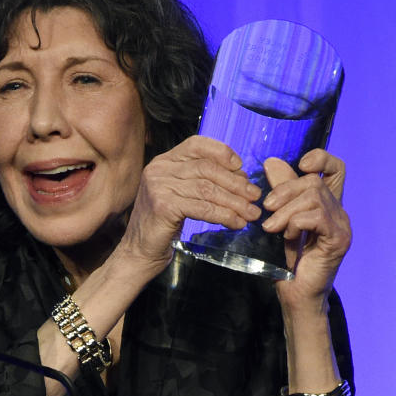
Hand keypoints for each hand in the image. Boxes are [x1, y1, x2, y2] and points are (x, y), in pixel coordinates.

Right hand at [117, 136, 261, 274]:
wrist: (139, 251)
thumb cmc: (163, 224)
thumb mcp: (180, 194)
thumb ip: (201, 180)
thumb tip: (240, 176)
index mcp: (164, 161)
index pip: (197, 145)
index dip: (222, 152)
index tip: (240, 166)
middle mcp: (159, 169)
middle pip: (207, 168)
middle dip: (236, 183)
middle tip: (255, 196)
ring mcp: (159, 187)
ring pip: (207, 189)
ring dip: (235, 202)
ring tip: (251, 213)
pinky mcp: (163, 206)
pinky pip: (203, 208)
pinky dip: (224, 216)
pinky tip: (236, 223)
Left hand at [261, 149, 350, 308]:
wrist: (295, 294)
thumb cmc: (286, 261)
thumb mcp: (279, 219)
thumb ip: (280, 192)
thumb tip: (272, 162)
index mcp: (327, 204)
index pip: (335, 168)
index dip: (321, 158)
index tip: (301, 164)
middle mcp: (339, 212)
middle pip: (314, 182)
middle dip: (284, 192)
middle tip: (266, 210)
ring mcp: (342, 226)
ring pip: (313, 198)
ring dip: (285, 211)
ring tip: (272, 228)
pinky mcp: (338, 240)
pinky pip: (316, 217)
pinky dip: (295, 223)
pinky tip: (287, 236)